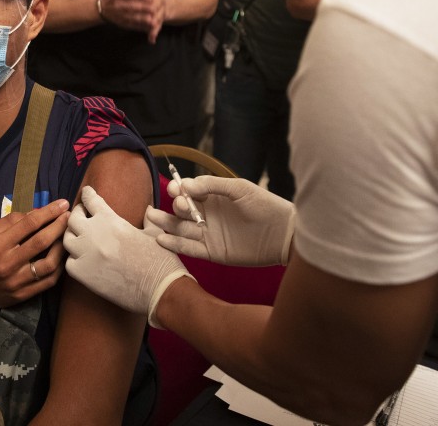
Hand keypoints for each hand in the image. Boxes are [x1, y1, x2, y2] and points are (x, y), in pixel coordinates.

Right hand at [0, 198, 69, 308]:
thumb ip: (9, 221)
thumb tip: (36, 213)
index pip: (27, 224)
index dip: (48, 212)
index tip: (61, 204)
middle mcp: (7, 263)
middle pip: (41, 242)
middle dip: (58, 225)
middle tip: (68, 216)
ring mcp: (17, 281)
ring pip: (49, 263)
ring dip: (62, 247)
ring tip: (66, 236)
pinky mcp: (24, 294)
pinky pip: (49, 281)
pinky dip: (59, 266)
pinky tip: (61, 255)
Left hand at [64, 186, 192, 326]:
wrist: (160, 289)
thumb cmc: (160, 260)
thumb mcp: (154, 233)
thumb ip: (148, 218)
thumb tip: (148, 209)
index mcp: (111, 220)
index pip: (91, 200)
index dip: (87, 195)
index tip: (86, 193)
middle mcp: (94, 234)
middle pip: (73, 218)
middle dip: (77, 214)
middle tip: (81, 215)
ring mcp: (87, 255)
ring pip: (66, 239)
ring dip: (72, 237)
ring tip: (79, 237)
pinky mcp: (83, 275)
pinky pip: (69, 263)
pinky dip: (74, 260)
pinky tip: (81, 260)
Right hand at [99, 0, 163, 38]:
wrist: (102, 7)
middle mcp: (118, 5)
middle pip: (134, 7)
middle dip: (145, 8)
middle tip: (156, 8)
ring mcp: (119, 15)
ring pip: (133, 17)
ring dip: (144, 19)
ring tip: (154, 19)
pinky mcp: (122, 23)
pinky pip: (132, 25)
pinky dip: (141, 26)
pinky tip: (149, 26)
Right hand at [151, 175, 295, 266]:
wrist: (285, 234)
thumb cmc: (265, 206)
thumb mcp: (239, 189)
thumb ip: (212, 185)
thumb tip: (185, 186)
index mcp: (213, 197)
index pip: (189, 192)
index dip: (179, 190)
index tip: (175, 189)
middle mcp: (207, 215)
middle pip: (181, 211)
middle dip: (174, 207)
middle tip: (174, 205)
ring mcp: (208, 234)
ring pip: (181, 229)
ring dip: (166, 224)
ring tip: (152, 219)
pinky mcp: (212, 252)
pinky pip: (189, 248)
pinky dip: (175, 244)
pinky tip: (162, 239)